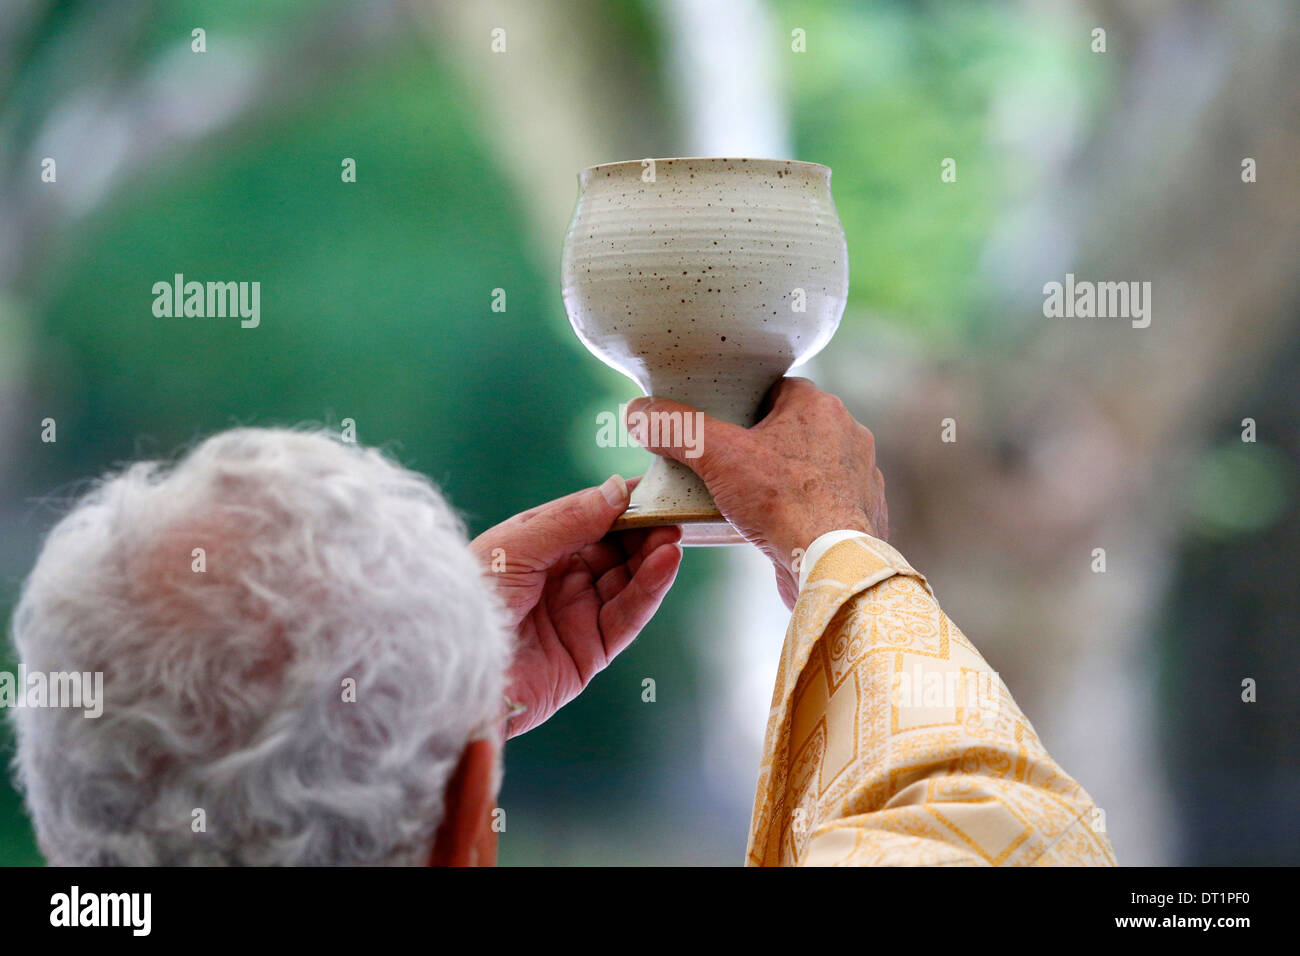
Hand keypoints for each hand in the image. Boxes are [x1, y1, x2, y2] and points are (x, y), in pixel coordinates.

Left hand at [470, 476, 681, 736]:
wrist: (453, 670)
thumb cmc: (470, 600)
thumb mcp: (516, 546)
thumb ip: (570, 520)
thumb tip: (618, 490)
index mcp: (536, 547)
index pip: (589, 518)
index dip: (621, 503)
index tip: (655, 486)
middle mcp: (559, 579)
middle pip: (615, 550)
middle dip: (643, 530)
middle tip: (672, 511)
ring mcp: (576, 615)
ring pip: (627, 581)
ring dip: (652, 558)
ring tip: (672, 535)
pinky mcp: (589, 652)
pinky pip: (627, 616)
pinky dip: (650, 590)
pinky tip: (665, 563)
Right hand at [626, 378, 885, 607]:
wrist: (830, 564)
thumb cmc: (783, 503)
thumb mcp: (717, 457)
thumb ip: (678, 430)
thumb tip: (640, 413)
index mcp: (819, 406)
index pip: (775, 388)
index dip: (742, 403)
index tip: (718, 422)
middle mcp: (848, 434)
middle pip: (790, 428)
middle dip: (759, 442)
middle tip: (723, 461)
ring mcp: (859, 475)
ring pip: (808, 466)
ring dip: (780, 477)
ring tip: (744, 496)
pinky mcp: (861, 514)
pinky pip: (823, 501)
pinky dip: (800, 508)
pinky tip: (774, 524)